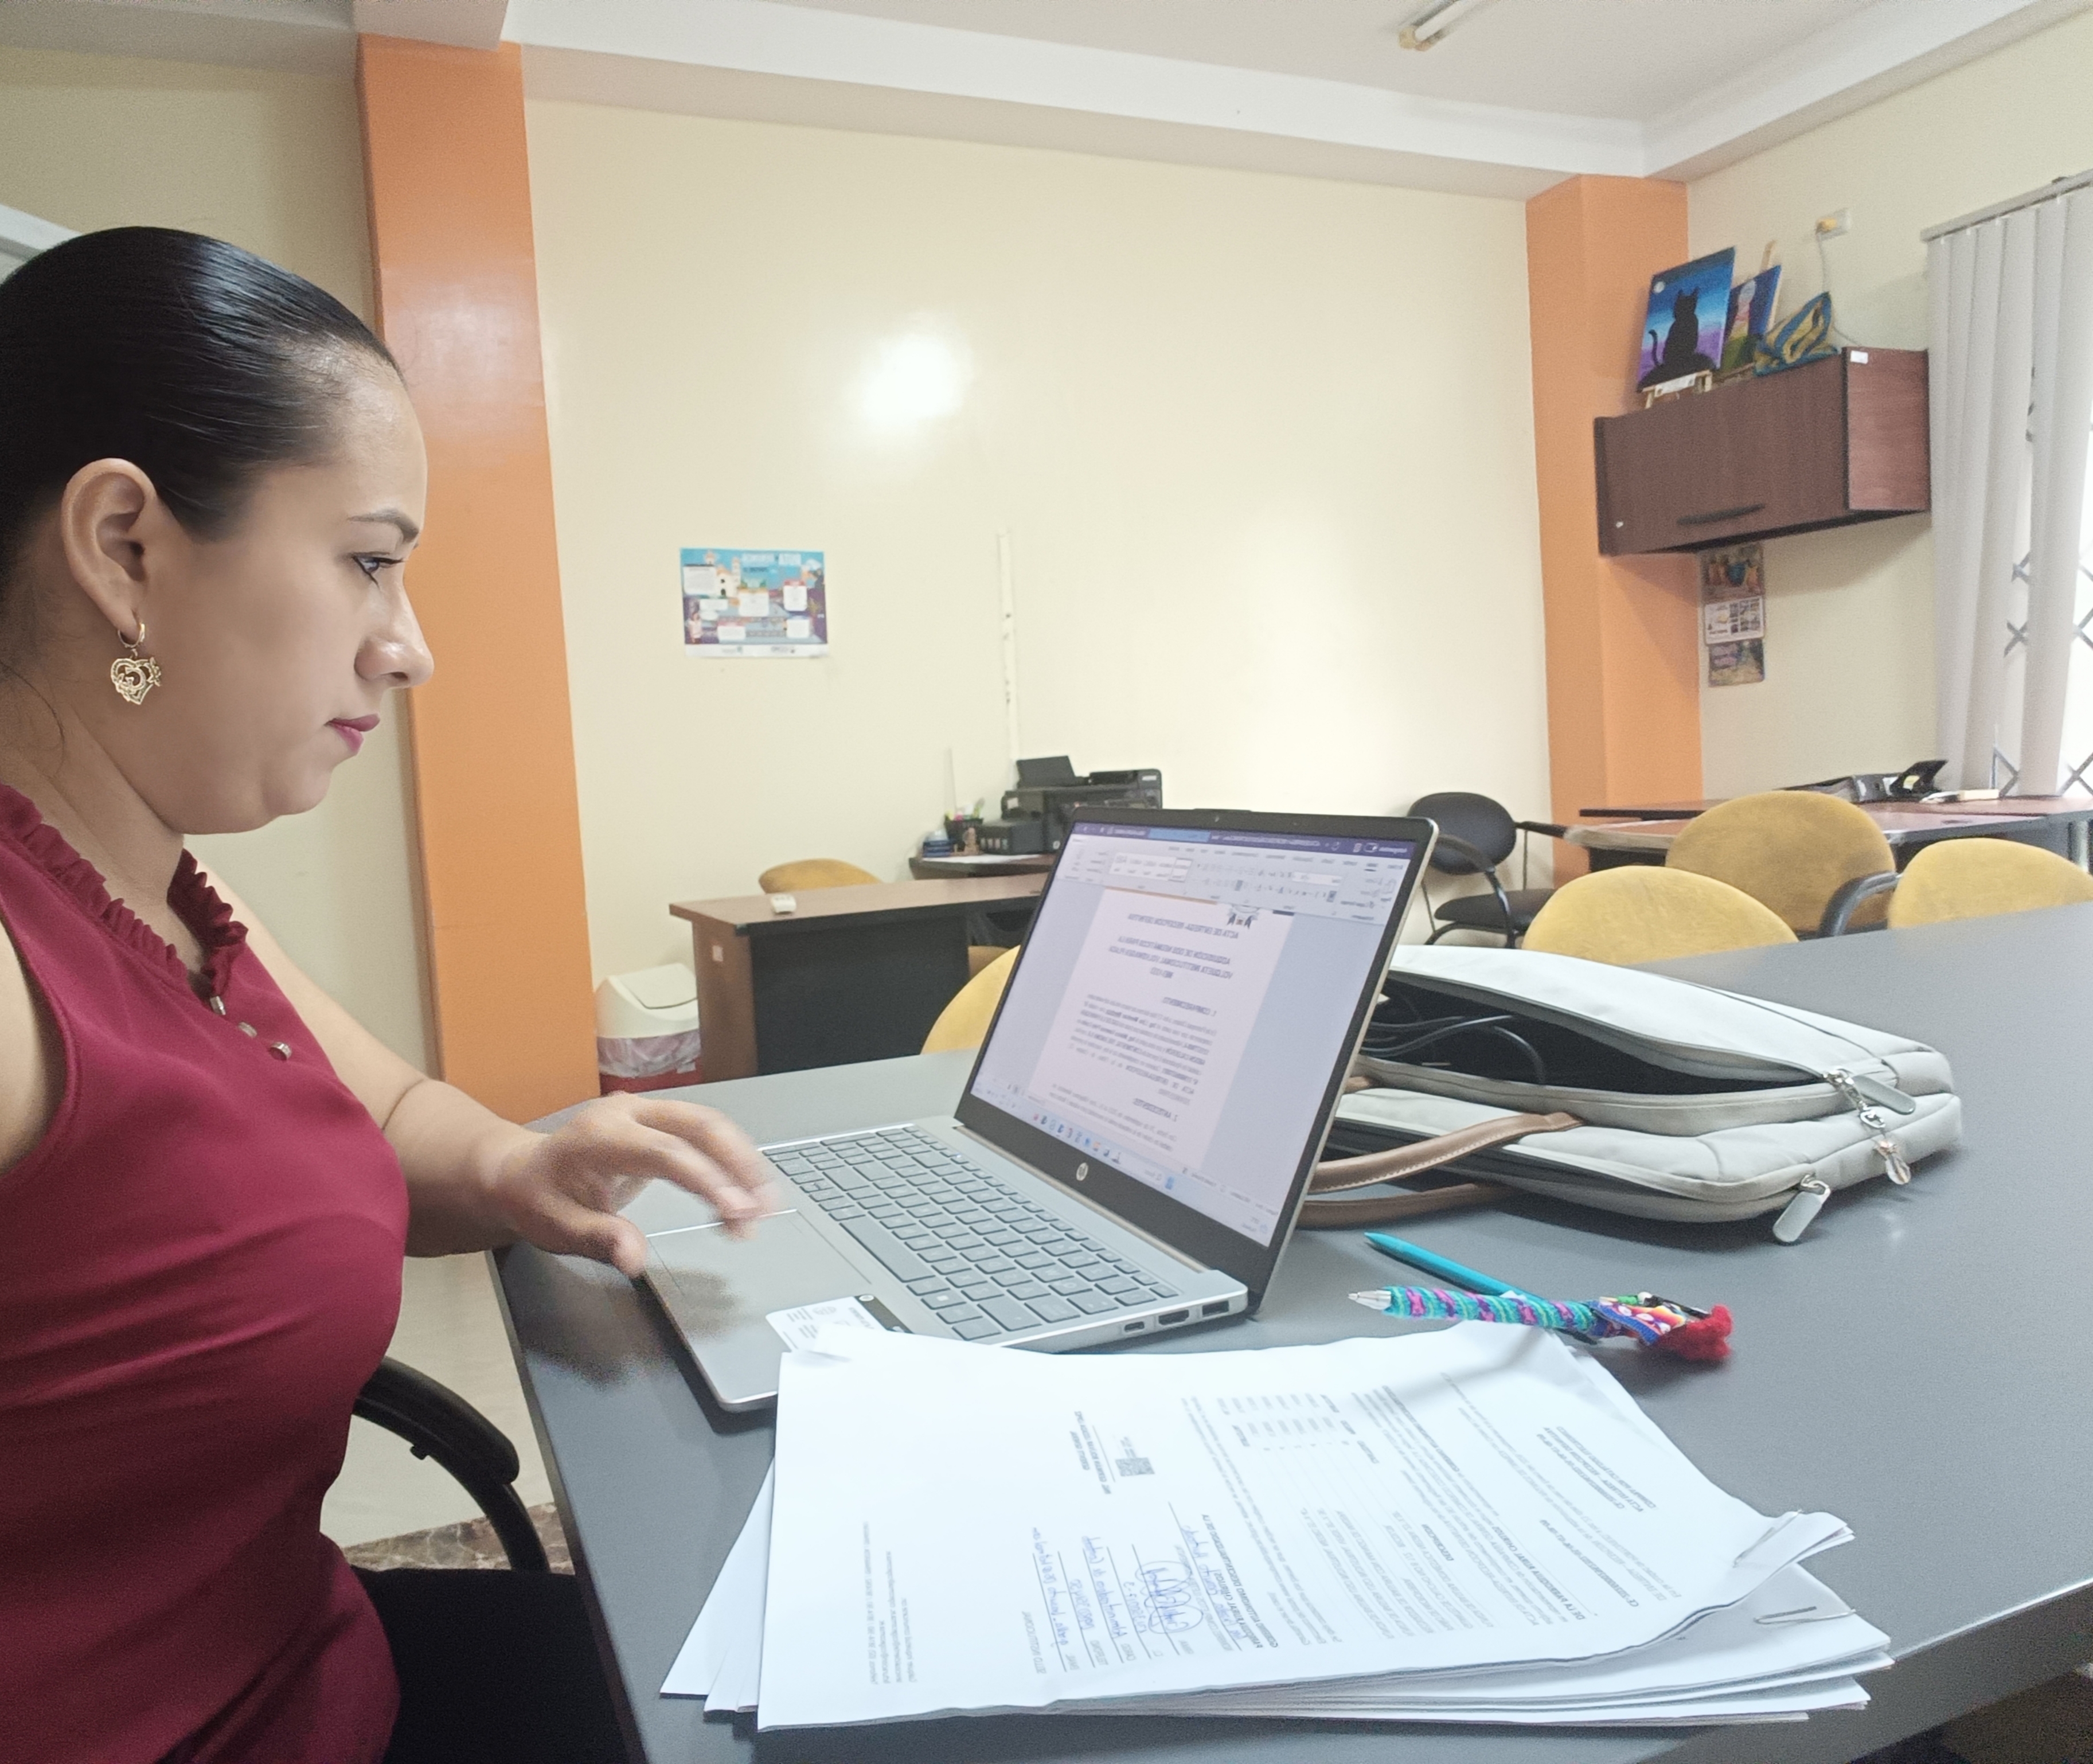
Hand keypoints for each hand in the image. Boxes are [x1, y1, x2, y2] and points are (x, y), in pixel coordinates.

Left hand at [489, 1093, 773, 1276]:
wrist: (523, 1173)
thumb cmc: (538, 1200)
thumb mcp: (557, 1228)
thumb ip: (599, 1240)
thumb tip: (635, 1259)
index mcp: (601, 1136)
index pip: (667, 1152)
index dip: (706, 1181)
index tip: (735, 1211)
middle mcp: (628, 1112)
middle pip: (700, 1125)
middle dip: (739, 1166)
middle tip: (763, 1208)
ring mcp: (646, 1111)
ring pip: (710, 1124)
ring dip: (743, 1163)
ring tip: (765, 1204)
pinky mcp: (660, 1120)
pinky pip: (705, 1132)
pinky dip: (731, 1161)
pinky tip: (745, 1191)